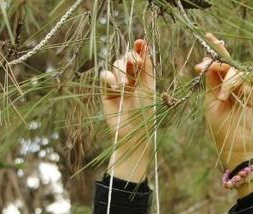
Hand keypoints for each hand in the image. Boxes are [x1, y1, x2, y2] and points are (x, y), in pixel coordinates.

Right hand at [101, 39, 154, 182]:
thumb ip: (146, 67)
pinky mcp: (106, 91)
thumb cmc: (145, 112)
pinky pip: (105, 75)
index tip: (140, 42)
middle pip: (127, 58)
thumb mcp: (148, 87)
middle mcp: (131, 79)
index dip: (139, 49)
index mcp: (144, 77)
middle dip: (130, 59)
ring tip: (125, 86)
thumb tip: (145, 45)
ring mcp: (118, 84)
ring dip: (120, 71)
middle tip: (134, 64)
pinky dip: (109, 78)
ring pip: (115, 65)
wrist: (132, 132)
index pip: (140, 58)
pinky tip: (115, 87)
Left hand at [194, 33, 252, 171]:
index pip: (218, 64)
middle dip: (219, 58)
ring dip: (228, 78)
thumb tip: (207, 62)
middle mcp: (234, 84)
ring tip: (222, 96)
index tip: (204, 49)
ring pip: (238, 69)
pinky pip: (250, 78)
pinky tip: (229, 94)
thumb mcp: (210, 102)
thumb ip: (211, 82)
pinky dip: (238, 83)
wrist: (234, 145)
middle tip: (209, 64)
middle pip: (229, 62)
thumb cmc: (220, 127)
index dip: (214, 53)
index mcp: (221, 85)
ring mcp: (246, 87)